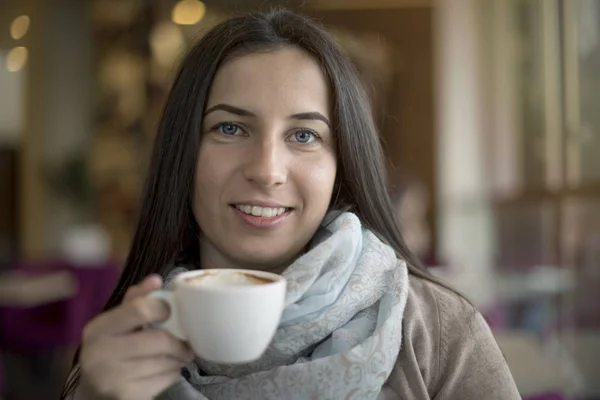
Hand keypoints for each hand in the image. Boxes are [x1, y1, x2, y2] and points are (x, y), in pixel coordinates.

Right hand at [79, 275, 193, 399]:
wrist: (94, 392)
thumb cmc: (112, 349)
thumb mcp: (117, 323)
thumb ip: (136, 299)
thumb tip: (156, 279)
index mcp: (98, 328)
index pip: (140, 309)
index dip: (163, 309)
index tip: (171, 313)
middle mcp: (100, 353)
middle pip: (159, 340)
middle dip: (179, 342)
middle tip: (185, 342)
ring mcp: (111, 378)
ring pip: (166, 361)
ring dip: (178, 358)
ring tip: (175, 356)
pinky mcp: (126, 396)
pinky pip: (165, 380)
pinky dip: (172, 374)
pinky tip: (164, 371)